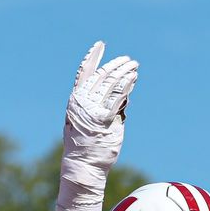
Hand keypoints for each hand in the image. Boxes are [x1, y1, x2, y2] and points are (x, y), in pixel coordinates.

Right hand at [52, 41, 138, 210]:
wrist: (83, 166)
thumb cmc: (87, 148)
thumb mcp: (90, 124)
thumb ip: (103, 108)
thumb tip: (123, 99)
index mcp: (74, 102)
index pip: (82, 74)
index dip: (92, 57)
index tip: (101, 44)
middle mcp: (81, 103)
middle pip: (100, 76)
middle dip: (115, 65)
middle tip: (128, 60)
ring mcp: (91, 110)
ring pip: (110, 83)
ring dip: (124, 72)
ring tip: (135, 66)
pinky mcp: (104, 118)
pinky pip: (117, 96)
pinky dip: (126, 85)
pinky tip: (133, 78)